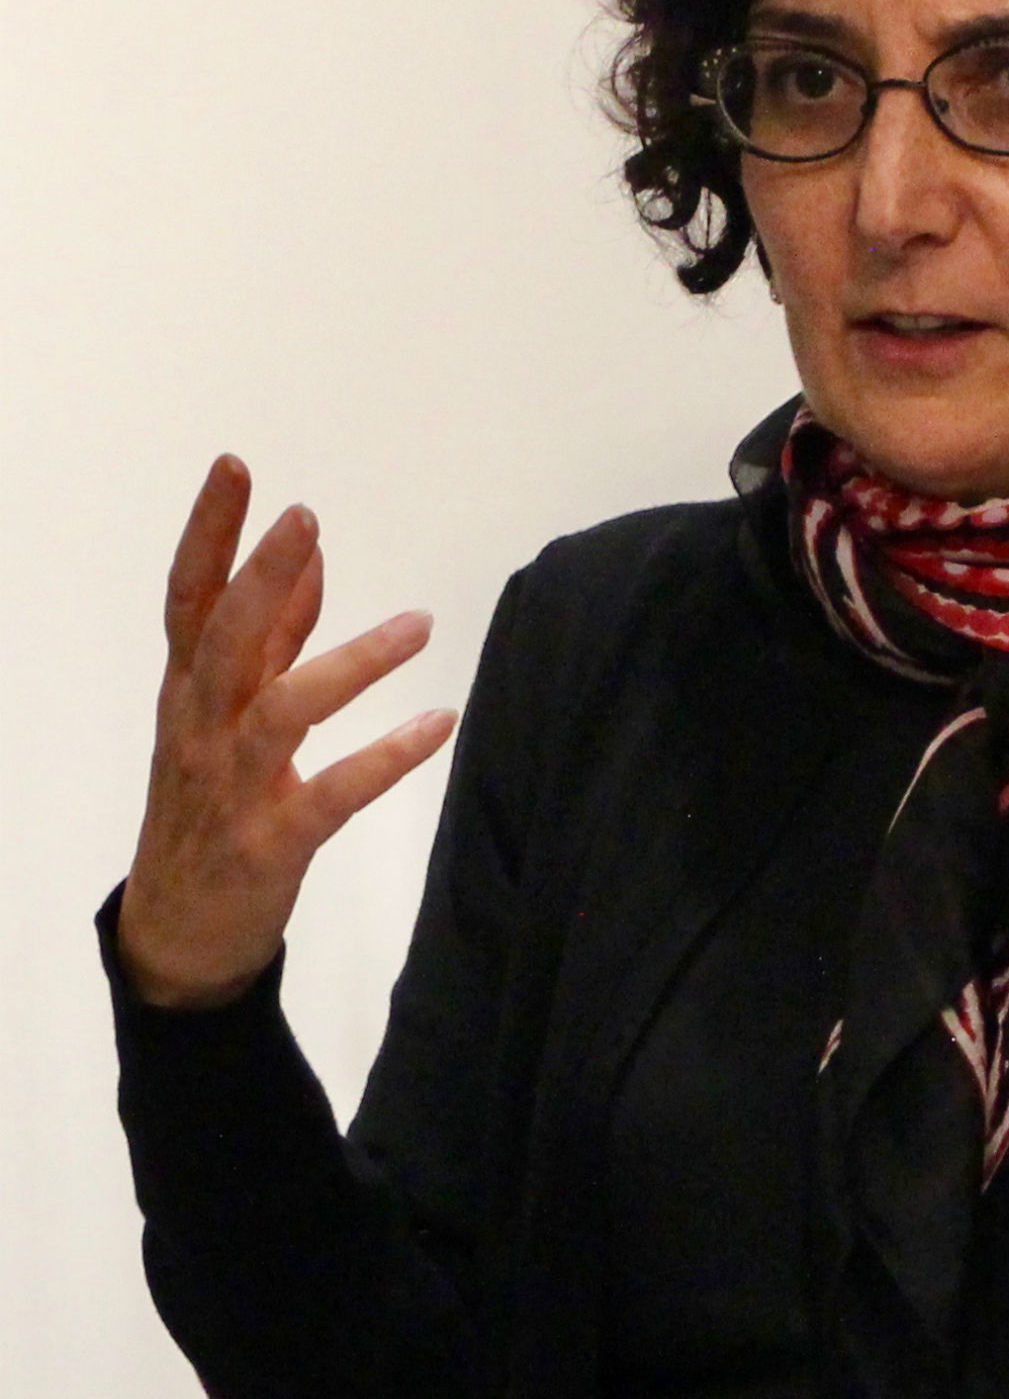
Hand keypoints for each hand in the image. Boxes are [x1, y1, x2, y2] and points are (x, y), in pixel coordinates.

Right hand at [118, 455, 456, 1008]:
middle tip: (306, 517)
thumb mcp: (225, 717)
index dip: (209, 531)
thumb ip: (271, 642)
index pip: (189, 598)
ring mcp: (234, 788)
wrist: (179, 932)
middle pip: (225, 640)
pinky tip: (438, 722)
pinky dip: (388, 757)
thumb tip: (310, 564)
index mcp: (189, 693)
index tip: (235, 466)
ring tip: (420, 624)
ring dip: (353, 662)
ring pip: (284, 711)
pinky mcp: (274, 842)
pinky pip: (334, 793)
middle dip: (263, 575)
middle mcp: (201, 730)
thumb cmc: (209, 805)